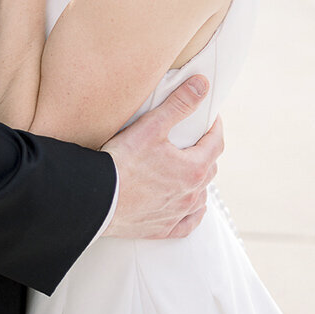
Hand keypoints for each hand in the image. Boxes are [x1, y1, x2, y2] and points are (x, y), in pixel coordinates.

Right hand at [101, 76, 222, 238]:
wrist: (98, 198)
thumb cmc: (124, 161)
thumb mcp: (152, 126)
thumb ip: (179, 104)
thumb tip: (202, 85)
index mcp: (194, 168)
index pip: (216, 143)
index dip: (214, 126)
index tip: (210, 116)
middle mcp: (191, 194)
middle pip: (210, 168)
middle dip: (206, 151)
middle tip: (195, 138)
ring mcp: (178, 213)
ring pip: (201, 196)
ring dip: (200, 181)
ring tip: (190, 168)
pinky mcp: (162, 229)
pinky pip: (188, 223)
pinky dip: (192, 213)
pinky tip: (190, 206)